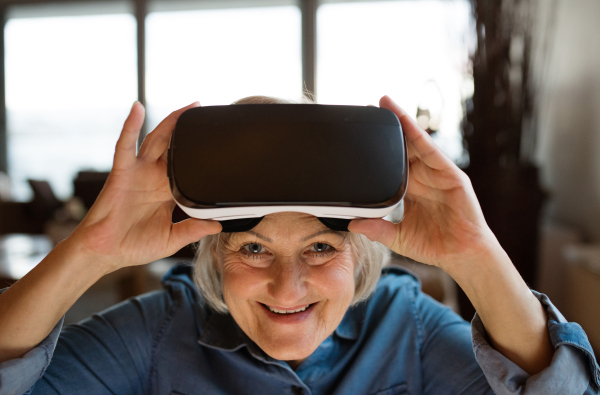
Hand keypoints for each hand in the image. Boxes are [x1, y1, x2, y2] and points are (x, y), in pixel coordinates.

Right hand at [66, 102, 221, 272]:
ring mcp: (139, 172)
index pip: (188, 167)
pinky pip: (125, 145)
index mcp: (168, 192)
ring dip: (170, 122)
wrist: (106, 252)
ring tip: (186, 107)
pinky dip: (130, 126)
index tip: (218, 142)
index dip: (200, 154)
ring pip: (156, 140)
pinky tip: (137, 108)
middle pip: (174, 146)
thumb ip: (193, 230)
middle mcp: (154, 178)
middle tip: (205, 112)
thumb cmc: (133, 246)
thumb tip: (217, 224)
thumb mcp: (171, 239)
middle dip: (188, 129)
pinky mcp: (122, 172)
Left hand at [349, 96, 499, 271]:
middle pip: (403, 147)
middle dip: (388, 128)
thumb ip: (377, 229)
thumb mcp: (398, 237)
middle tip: (368, 109)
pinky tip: (406, 121)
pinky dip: (419, 134)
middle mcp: (424, 178)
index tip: (360, 135)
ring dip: (401, 122)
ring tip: (385, 104)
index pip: (391, 164)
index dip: (378, 149)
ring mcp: (437, 174)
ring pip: (416, 142)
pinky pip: (431, 151)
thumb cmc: (435, 246)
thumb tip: (353, 223)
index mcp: (411, 190)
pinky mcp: (450, 175)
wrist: (462, 255)